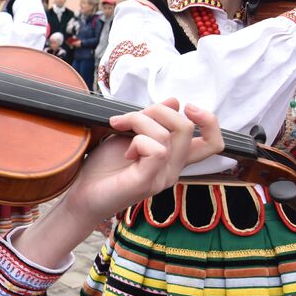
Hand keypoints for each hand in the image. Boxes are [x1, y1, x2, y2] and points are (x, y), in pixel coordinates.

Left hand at [59, 100, 221, 225]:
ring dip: (138, 121)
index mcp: (174, 158)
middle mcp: (173, 169)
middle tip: (132, 117)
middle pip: (187, 128)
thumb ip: (152, 120)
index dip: (210, 121)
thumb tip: (175, 101)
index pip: (213, 143)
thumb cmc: (104, 166)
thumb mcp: (130, 133)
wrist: (82, 193)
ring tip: (119, 129)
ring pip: (166, 134)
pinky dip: (138, 140)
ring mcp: (162, 178)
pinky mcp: (147, 183)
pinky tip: (126, 151)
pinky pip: (156, 150)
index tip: (186, 106)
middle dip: (158, 110)